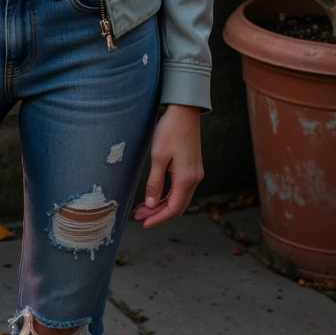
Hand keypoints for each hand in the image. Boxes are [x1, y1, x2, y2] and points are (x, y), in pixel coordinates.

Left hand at [131, 103, 203, 228]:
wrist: (185, 111)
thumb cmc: (170, 131)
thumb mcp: (158, 157)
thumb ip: (155, 183)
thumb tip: (151, 204)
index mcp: (186, 179)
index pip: (173, 209)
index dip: (158, 218)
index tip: (144, 223)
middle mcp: (194, 179)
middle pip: (177, 206)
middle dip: (159, 214)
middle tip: (140, 216)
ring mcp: (195, 173)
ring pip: (180, 198)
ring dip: (163, 205)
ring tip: (144, 207)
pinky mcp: (193, 167)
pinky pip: (182, 188)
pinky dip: (169, 195)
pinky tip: (157, 194)